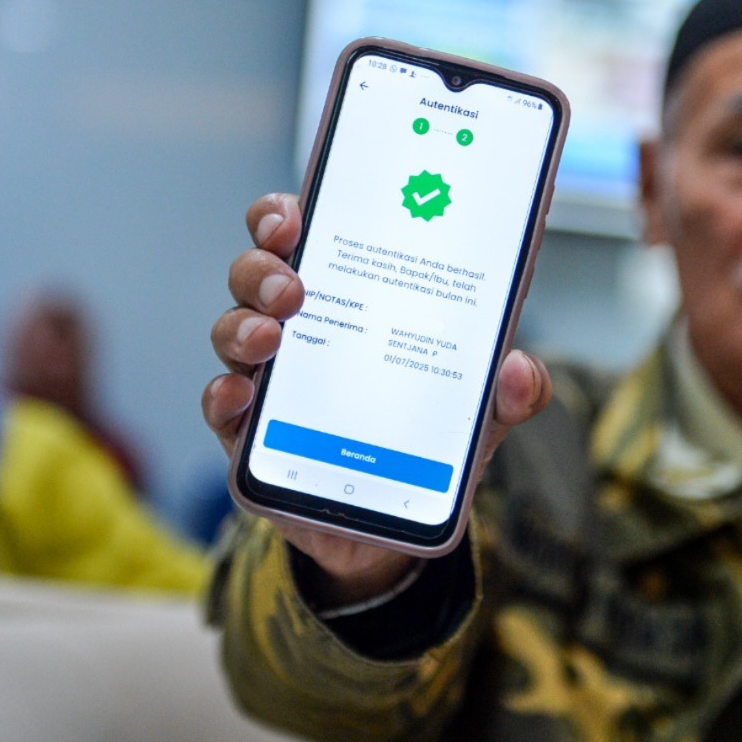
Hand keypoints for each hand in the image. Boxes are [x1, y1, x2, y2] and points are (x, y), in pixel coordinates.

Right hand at [203, 193, 553, 606]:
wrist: (391, 529)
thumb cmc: (423, 442)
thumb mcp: (476, 414)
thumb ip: (506, 392)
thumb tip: (521, 372)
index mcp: (350, 299)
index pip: (303, 235)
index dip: (285, 214)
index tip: (296, 213)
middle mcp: (299, 328)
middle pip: (257, 274)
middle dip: (264, 267)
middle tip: (293, 286)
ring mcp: (269, 379)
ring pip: (232, 329)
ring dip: (244, 325)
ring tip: (272, 335)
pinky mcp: (248, 435)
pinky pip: (220, 405)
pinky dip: (225, 394)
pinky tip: (243, 393)